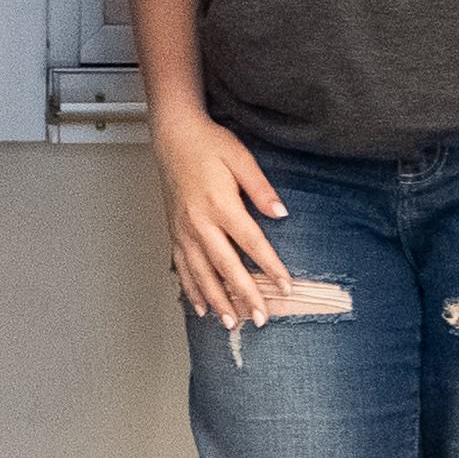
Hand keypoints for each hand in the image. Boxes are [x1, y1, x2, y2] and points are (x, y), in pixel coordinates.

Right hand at [151, 111, 295, 326]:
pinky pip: (182, 267)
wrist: (172, 135)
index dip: (270, 266)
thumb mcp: (240, 157)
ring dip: (217, 300)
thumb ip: (260, 188)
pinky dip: (191, 289)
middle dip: (245, 295)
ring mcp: (184, 229)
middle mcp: (199, 221)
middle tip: (260, 318)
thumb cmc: (207, 143)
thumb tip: (281, 213)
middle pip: (225, 266)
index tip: (286, 286)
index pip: (251, 242)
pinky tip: (200, 307)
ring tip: (231, 322)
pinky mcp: (175, 231)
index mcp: (219, 204)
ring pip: (201, 272)